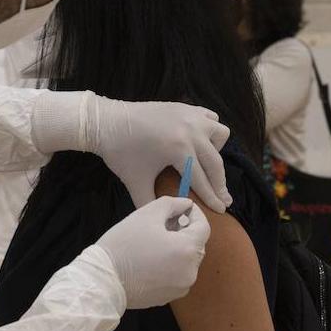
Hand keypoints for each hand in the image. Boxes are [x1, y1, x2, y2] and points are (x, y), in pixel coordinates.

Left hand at [88, 97, 231, 208]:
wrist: (106, 122)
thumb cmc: (120, 153)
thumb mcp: (136, 183)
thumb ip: (151, 204)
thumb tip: (165, 222)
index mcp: (179, 149)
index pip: (201, 180)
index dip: (212, 198)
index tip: (222, 209)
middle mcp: (190, 131)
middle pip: (215, 162)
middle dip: (220, 183)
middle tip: (223, 198)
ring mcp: (190, 116)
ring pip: (220, 134)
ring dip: (216, 151)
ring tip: (206, 163)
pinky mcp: (185, 107)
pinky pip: (209, 118)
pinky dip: (209, 130)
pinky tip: (199, 141)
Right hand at [95, 196, 210, 309]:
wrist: (103, 281)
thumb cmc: (124, 244)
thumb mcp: (147, 214)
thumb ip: (172, 204)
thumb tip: (186, 205)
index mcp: (187, 250)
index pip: (204, 227)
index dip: (195, 214)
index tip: (182, 208)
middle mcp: (190, 272)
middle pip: (196, 245)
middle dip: (185, 232)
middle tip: (165, 223)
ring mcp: (180, 288)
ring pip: (187, 261)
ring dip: (177, 249)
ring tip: (155, 242)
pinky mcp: (168, 297)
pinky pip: (176, 276)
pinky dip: (170, 265)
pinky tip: (150, 260)